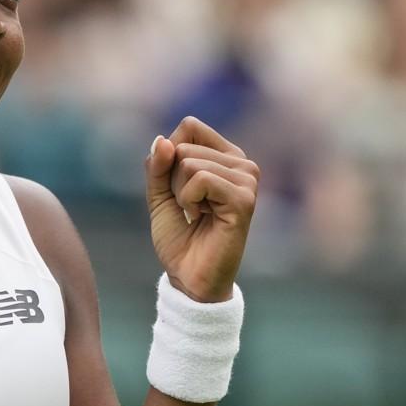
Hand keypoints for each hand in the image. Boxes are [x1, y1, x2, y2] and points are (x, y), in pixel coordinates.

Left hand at [144, 117, 259, 301]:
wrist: (189, 278)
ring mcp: (247, 180)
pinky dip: (188, 200)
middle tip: (189, 208)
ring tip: (197, 214)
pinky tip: (202, 218)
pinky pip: (200, 179)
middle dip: (172, 180)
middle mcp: (243, 164)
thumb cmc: (180, 237)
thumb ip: (158, 165)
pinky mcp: (244, 199)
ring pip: (189, 162)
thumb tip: (163, 140)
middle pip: (184, 145)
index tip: (179, 188)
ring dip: (180, 193)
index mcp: (226, 157)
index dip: (169, 155)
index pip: (189, 126)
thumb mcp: (159, 194)